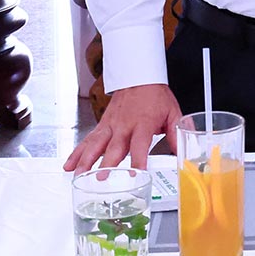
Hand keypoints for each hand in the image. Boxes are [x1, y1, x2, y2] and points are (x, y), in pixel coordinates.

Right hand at [66, 83, 181, 171]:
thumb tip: (185, 154)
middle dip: (107, 163)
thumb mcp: (172, 112)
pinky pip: (88, 140)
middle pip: (114, 146)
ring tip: (79, 175)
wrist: (139, 76)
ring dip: (86, 160)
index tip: (137, 172)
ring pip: (96, 144)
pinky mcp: (102, 125)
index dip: (139, 158)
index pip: (140, 143)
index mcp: (143, 123)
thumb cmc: (156, 96)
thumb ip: (177, 134)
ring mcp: (110, 125)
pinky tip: (69, 165)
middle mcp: (124, 125)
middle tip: (101, 178)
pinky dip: (77, 153)